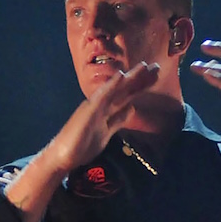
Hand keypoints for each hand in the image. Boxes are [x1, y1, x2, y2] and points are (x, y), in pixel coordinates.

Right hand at [44, 61, 159, 172]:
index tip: (155, 77)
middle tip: (157, 66)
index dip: (141, 86)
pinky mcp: (88, 111)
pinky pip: (102, 96)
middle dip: (141, 78)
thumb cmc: (82, 146)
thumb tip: (131, 109)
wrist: (63, 156)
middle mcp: (101, 104)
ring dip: (130, 77)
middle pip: (125, 89)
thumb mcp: (107, 132)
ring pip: (116, 89)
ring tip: (144, 65)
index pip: (128, 95)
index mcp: (107, 110)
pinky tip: (121, 75)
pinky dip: (112, 85)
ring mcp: (95, 106)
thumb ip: (118, 120)